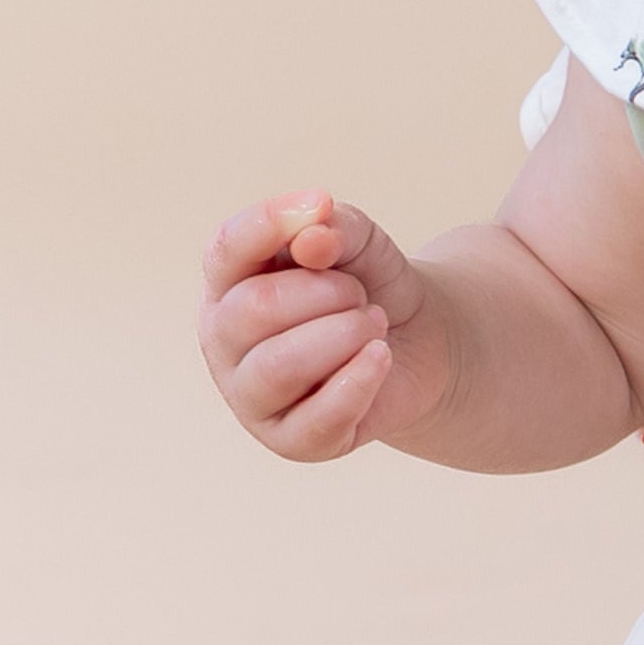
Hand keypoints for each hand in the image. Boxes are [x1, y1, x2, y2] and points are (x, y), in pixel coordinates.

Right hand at [198, 193, 449, 460]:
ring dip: (343, 335)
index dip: (268, 225)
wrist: (419, 341)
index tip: (320, 204)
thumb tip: (311, 238)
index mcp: (227, 284)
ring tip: (374, 323)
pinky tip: (381, 357)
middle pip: (255, 309)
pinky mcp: (291, 440)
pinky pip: (317, 417)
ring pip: (278, 366)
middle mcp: (224, 340)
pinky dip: (358, 380)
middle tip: (361, 295)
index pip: (226, 250)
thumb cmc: (370, 284)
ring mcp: (250, 395)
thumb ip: (335, 228)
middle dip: (327, 293)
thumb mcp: (360, 241)